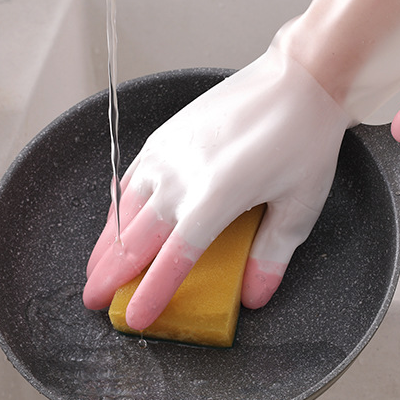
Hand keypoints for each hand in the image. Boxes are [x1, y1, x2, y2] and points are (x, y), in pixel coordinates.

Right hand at [83, 46, 349, 327]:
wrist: (298, 80)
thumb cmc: (304, 138)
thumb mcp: (300, 204)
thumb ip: (272, 252)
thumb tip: (254, 294)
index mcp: (215, 198)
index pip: (174, 259)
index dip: (153, 293)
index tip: (137, 318)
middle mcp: (182, 176)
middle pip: (135, 237)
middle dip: (110, 273)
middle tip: (96, 300)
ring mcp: (169, 152)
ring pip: (125, 207)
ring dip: (107, 241)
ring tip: (97, 266)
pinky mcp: (168, 134)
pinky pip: (132, 176)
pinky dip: (118, 203)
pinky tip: (118, 216)